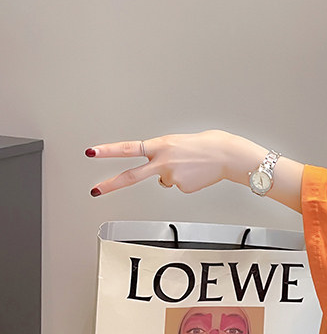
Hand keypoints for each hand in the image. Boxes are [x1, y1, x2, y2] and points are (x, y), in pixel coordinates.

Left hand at [86, 130, 266, 195]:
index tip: (91, 152)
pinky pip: (179, 186)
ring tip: (191, 166)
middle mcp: (163, 162)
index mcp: (161, 145)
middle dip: (111, 184)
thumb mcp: (179, 142)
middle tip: (94, 191)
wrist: (227, 155)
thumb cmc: (207, 145)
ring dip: (175, 174)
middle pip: (132, 176)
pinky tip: (196, 174)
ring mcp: (172, 177)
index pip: (128, 148)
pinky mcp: (183, 188)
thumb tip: (161, 177)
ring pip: (164, 180)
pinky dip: (187, 181)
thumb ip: (164, 154)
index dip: (108, 151)